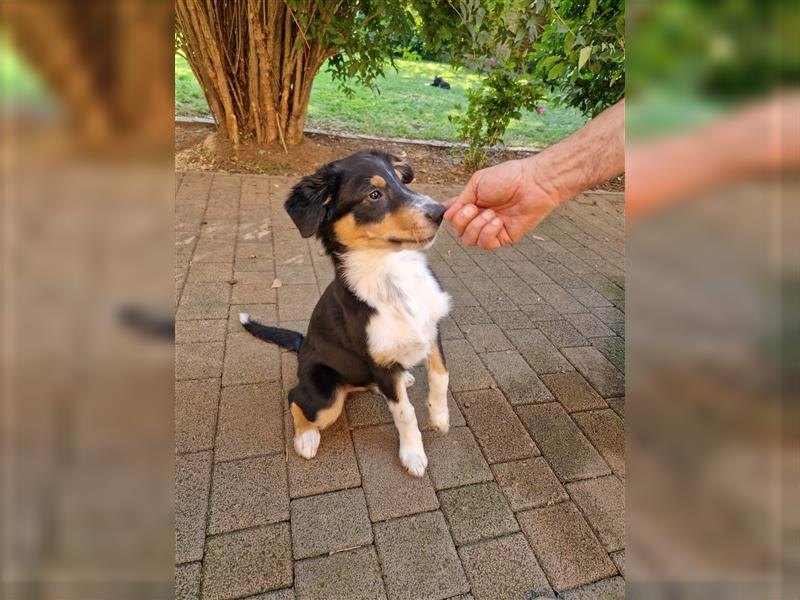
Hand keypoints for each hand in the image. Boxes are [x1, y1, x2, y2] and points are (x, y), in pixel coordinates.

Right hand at [443, 158, 559, 248]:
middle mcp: (479, 218)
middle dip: (463, 220)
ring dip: (476, 226)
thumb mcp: (476, 183)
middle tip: (475, 208)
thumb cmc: (508, 178)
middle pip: (458, 231)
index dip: (452, 215)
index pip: (452, 217)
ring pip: (469, 240)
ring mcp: (490, 229)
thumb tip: (447, 213)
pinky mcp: (502, 238)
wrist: (532, 183)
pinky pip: (485, 244)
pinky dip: (488, 232)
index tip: (460, 206)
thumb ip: (460, 199)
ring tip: (491, 213)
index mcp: (472, 203)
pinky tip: (497, 221)